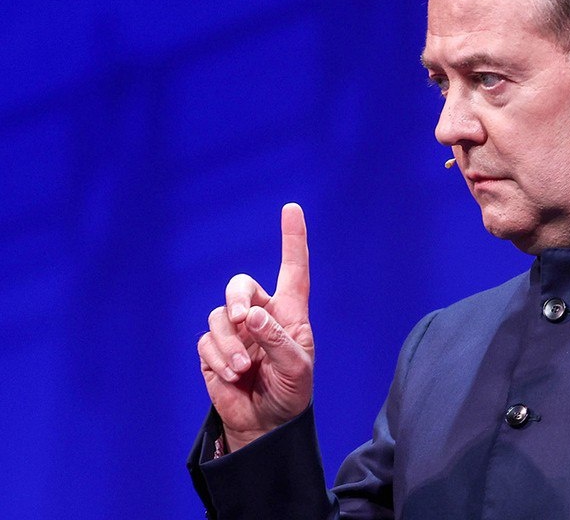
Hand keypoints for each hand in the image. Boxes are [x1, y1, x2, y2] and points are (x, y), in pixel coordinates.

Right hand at [197, 203, 314, 450]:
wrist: (265, 425)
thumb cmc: (291, 394)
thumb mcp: (296, 370)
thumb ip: (278, 341)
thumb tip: (251, 315)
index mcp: (289, 313)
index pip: (292, 269)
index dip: (292, 239)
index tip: (291, 209)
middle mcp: (261, 316)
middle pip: (240, 285)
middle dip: (237, 297)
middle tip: (242, 319)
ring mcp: (235, 333)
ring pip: (220, 316)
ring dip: (230, 343)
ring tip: (245, 369)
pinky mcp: (214, 351)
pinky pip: (207, 342)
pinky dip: (219, 359)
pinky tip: (233, 377)